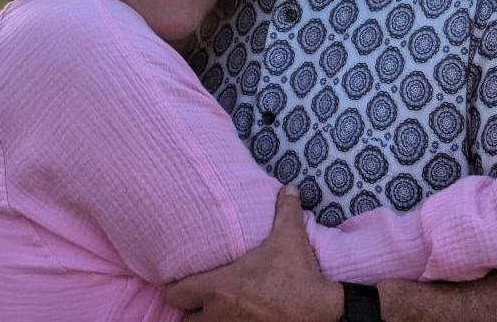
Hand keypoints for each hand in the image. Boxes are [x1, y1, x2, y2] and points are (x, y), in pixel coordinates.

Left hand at [165, 186, 343, 321]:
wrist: (321, 313)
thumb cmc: (298, 277)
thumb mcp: (291, 238)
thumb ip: (285, 210)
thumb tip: (289, 187)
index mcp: (220, 288)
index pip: (176, 294)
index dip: (175, 288)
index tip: (180, 281)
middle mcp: (218, 316)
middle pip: (184, 319)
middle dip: (189, 310)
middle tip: (196, 299)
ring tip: (211, 312)